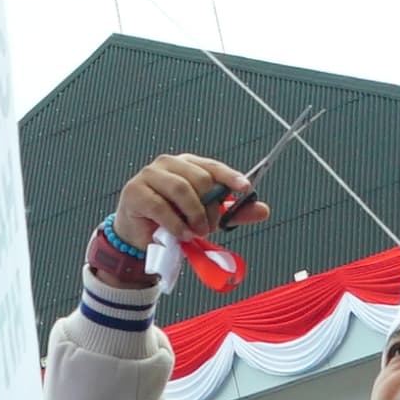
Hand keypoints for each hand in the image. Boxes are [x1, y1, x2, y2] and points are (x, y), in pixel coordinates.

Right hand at [113, 155, 264, 249]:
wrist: (139, 235)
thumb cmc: (172, 219)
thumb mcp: (206, 217)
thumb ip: (232, 212)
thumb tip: (263, 210)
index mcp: (187, 164)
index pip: (213, 166)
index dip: (230, 176)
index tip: (245, 188)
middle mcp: (169, 164)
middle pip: (200, 178)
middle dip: (210, 206)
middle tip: (211, 226)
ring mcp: (150, 175)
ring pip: (181, 189)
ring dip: (194, 214)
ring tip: (196, 231)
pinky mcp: (135, 192)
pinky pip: (161, 206)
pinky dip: (176, 224)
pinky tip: (181, 234)